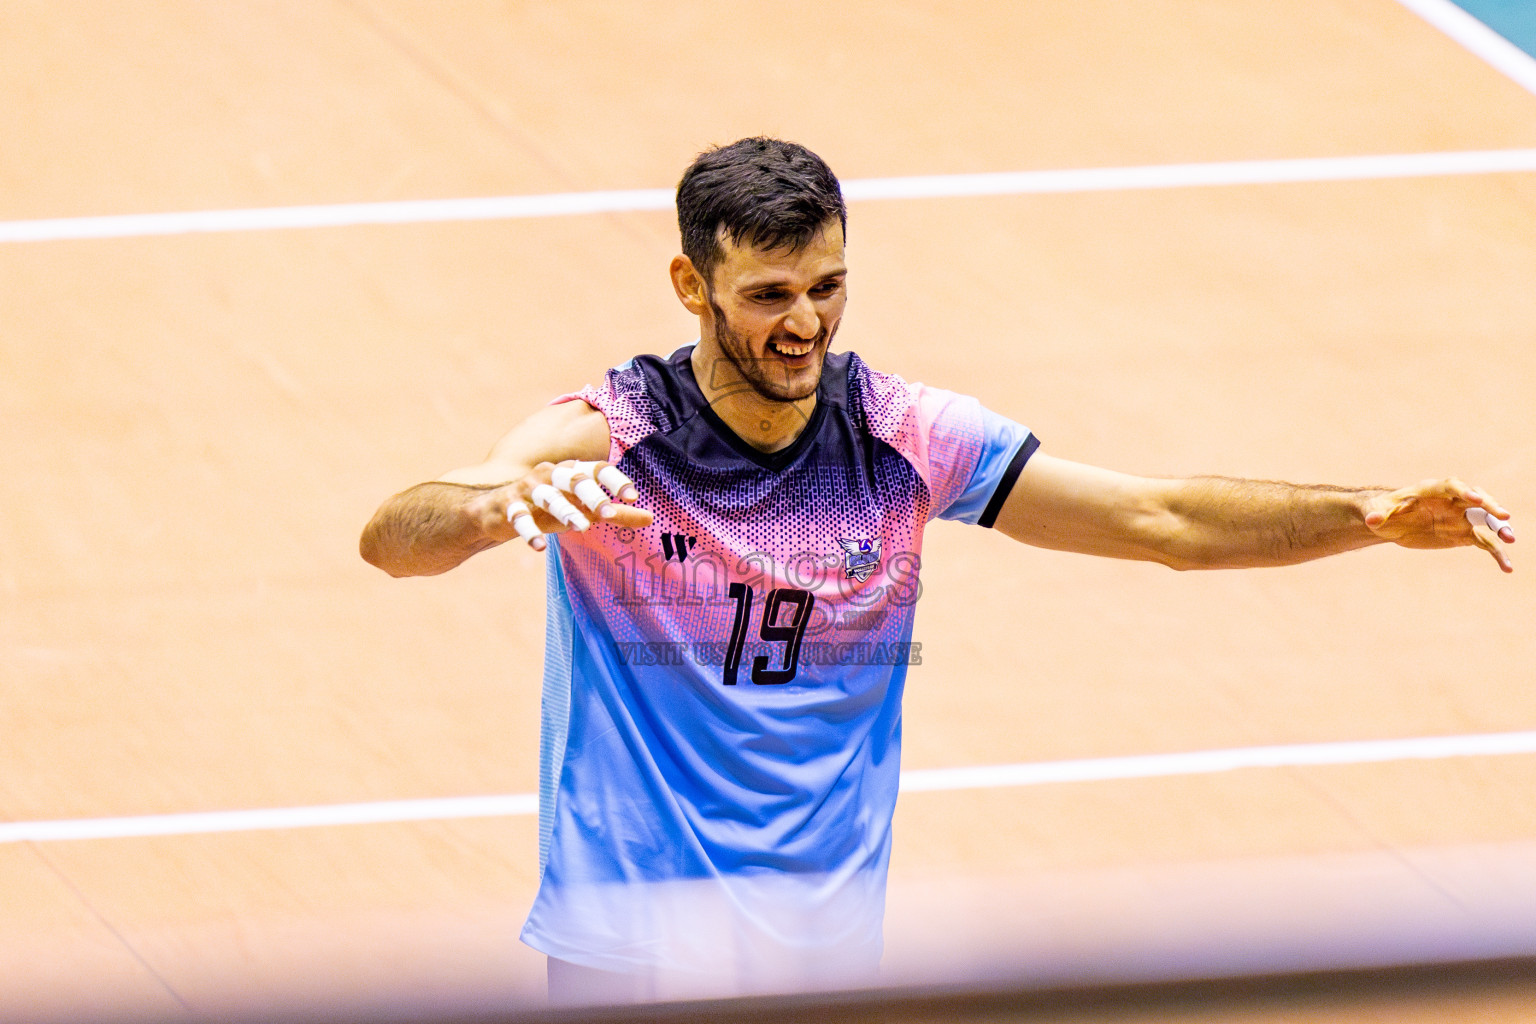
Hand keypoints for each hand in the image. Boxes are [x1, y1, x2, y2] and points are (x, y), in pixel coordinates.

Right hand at [466, 460, 652, 551]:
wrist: (498, 510)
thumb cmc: (550, 508)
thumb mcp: (584, 509)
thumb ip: (616, 514)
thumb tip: (651, 519)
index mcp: (571, 471)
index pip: (597, 468)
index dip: (614, 480)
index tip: (632, 496)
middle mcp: (550, 474)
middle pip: (574, 478)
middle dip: (592, 494)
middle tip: (608, 513)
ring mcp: (528, 489)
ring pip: (548, 497)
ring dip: (564, 511)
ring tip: (580, 528)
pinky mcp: (510, 507)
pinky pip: (520, 518)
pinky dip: (529, 532)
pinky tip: (539, 547)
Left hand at [1362, 478, 1514, 572]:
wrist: (1390, 522)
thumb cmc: (1381, 511)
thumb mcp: (1375, 512)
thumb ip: (1375, 514)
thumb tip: (1371, 520)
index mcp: (1431, 490)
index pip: (1452, 486)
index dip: (1464, 491)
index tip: (1476, 498)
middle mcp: (1451, 501)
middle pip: (1476, 500)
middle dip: (1490, 506)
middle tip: (1504, 516)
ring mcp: (1460, 517)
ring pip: (1485, 521)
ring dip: (1499, 529)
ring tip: (1510, 541)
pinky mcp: (1464, 534)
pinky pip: (1484, 542)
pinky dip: (1496, 553)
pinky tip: (1506, 567)